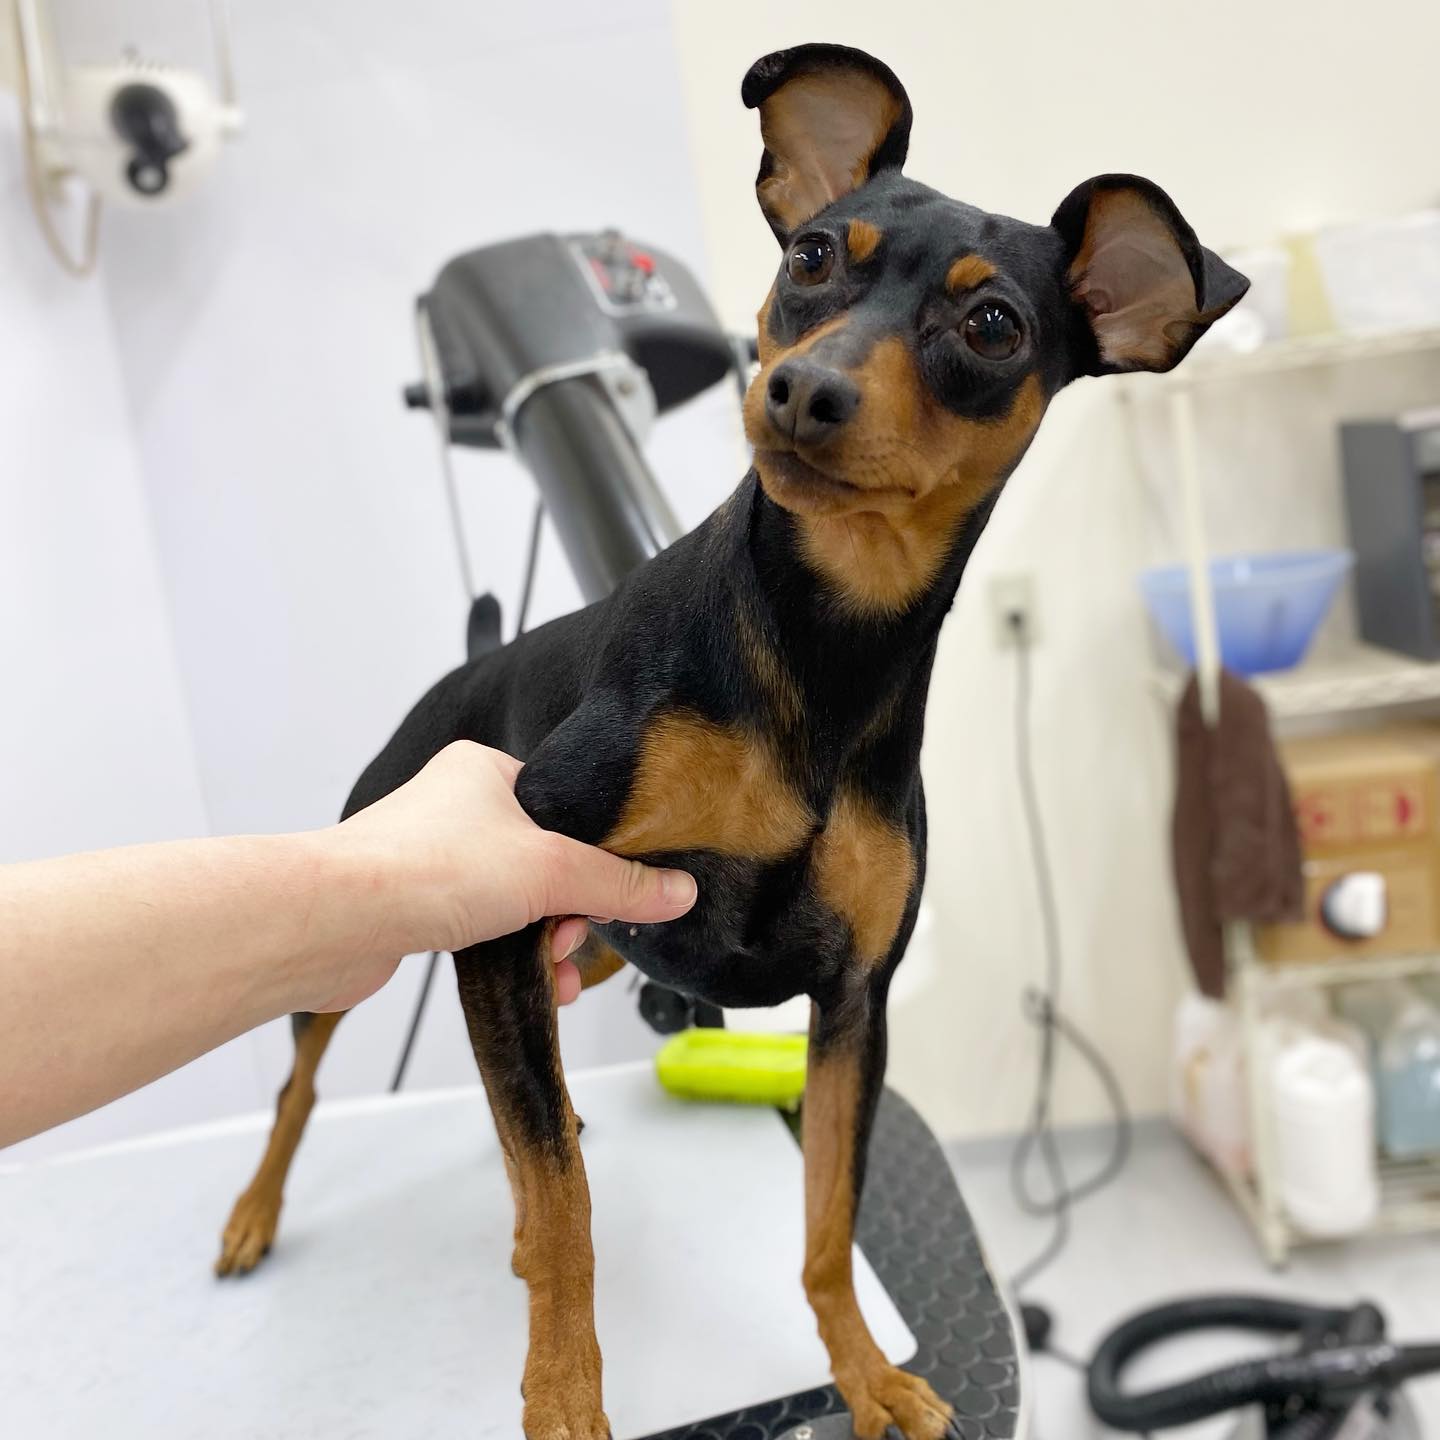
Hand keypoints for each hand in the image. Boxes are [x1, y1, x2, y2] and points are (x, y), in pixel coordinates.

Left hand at [315, 742, 695, 1010]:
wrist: (332, 922)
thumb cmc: (423, 870)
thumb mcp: (549, 870)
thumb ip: (618, 884)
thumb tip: (677, 892)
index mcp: (486, 771)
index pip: (567, 809)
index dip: (597, 857)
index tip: (615, 894)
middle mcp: (458, 808)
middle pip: (547, 862)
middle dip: (569, 911)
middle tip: (570, 937)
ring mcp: (434, 859)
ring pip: (517, 902)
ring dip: (545, 942)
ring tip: (555, 973)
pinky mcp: (416, 907)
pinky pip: (485, 930)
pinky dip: (513, 957)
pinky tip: (534, 984)